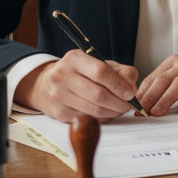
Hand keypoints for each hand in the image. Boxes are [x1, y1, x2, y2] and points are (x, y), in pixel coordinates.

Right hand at [14, 50, 139, 122]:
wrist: (45, 84)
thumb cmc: (78, 72)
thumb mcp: (98, 63)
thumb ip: (120, 71)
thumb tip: (132, 89)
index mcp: (75, 59)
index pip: (101, 72)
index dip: (119, 85)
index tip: (131, 93)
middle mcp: (63, 75)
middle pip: (98, 94)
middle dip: (119, 103)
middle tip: (129, 105)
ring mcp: (59, 95)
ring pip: (94, 110)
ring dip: (113, 112)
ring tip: (121, 109)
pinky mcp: (59, 112)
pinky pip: (87, 119)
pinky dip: (102, 118)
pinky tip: (107, 113)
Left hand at [136, 55, 177, 115]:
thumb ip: (166, 85)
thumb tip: (144, 102)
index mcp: (175, 62)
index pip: (154, 77)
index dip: (142, 92)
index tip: (133, 106)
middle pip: (164, 80)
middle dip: (150, 96)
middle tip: (141, 112)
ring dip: (166, 99)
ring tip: (156, 113)